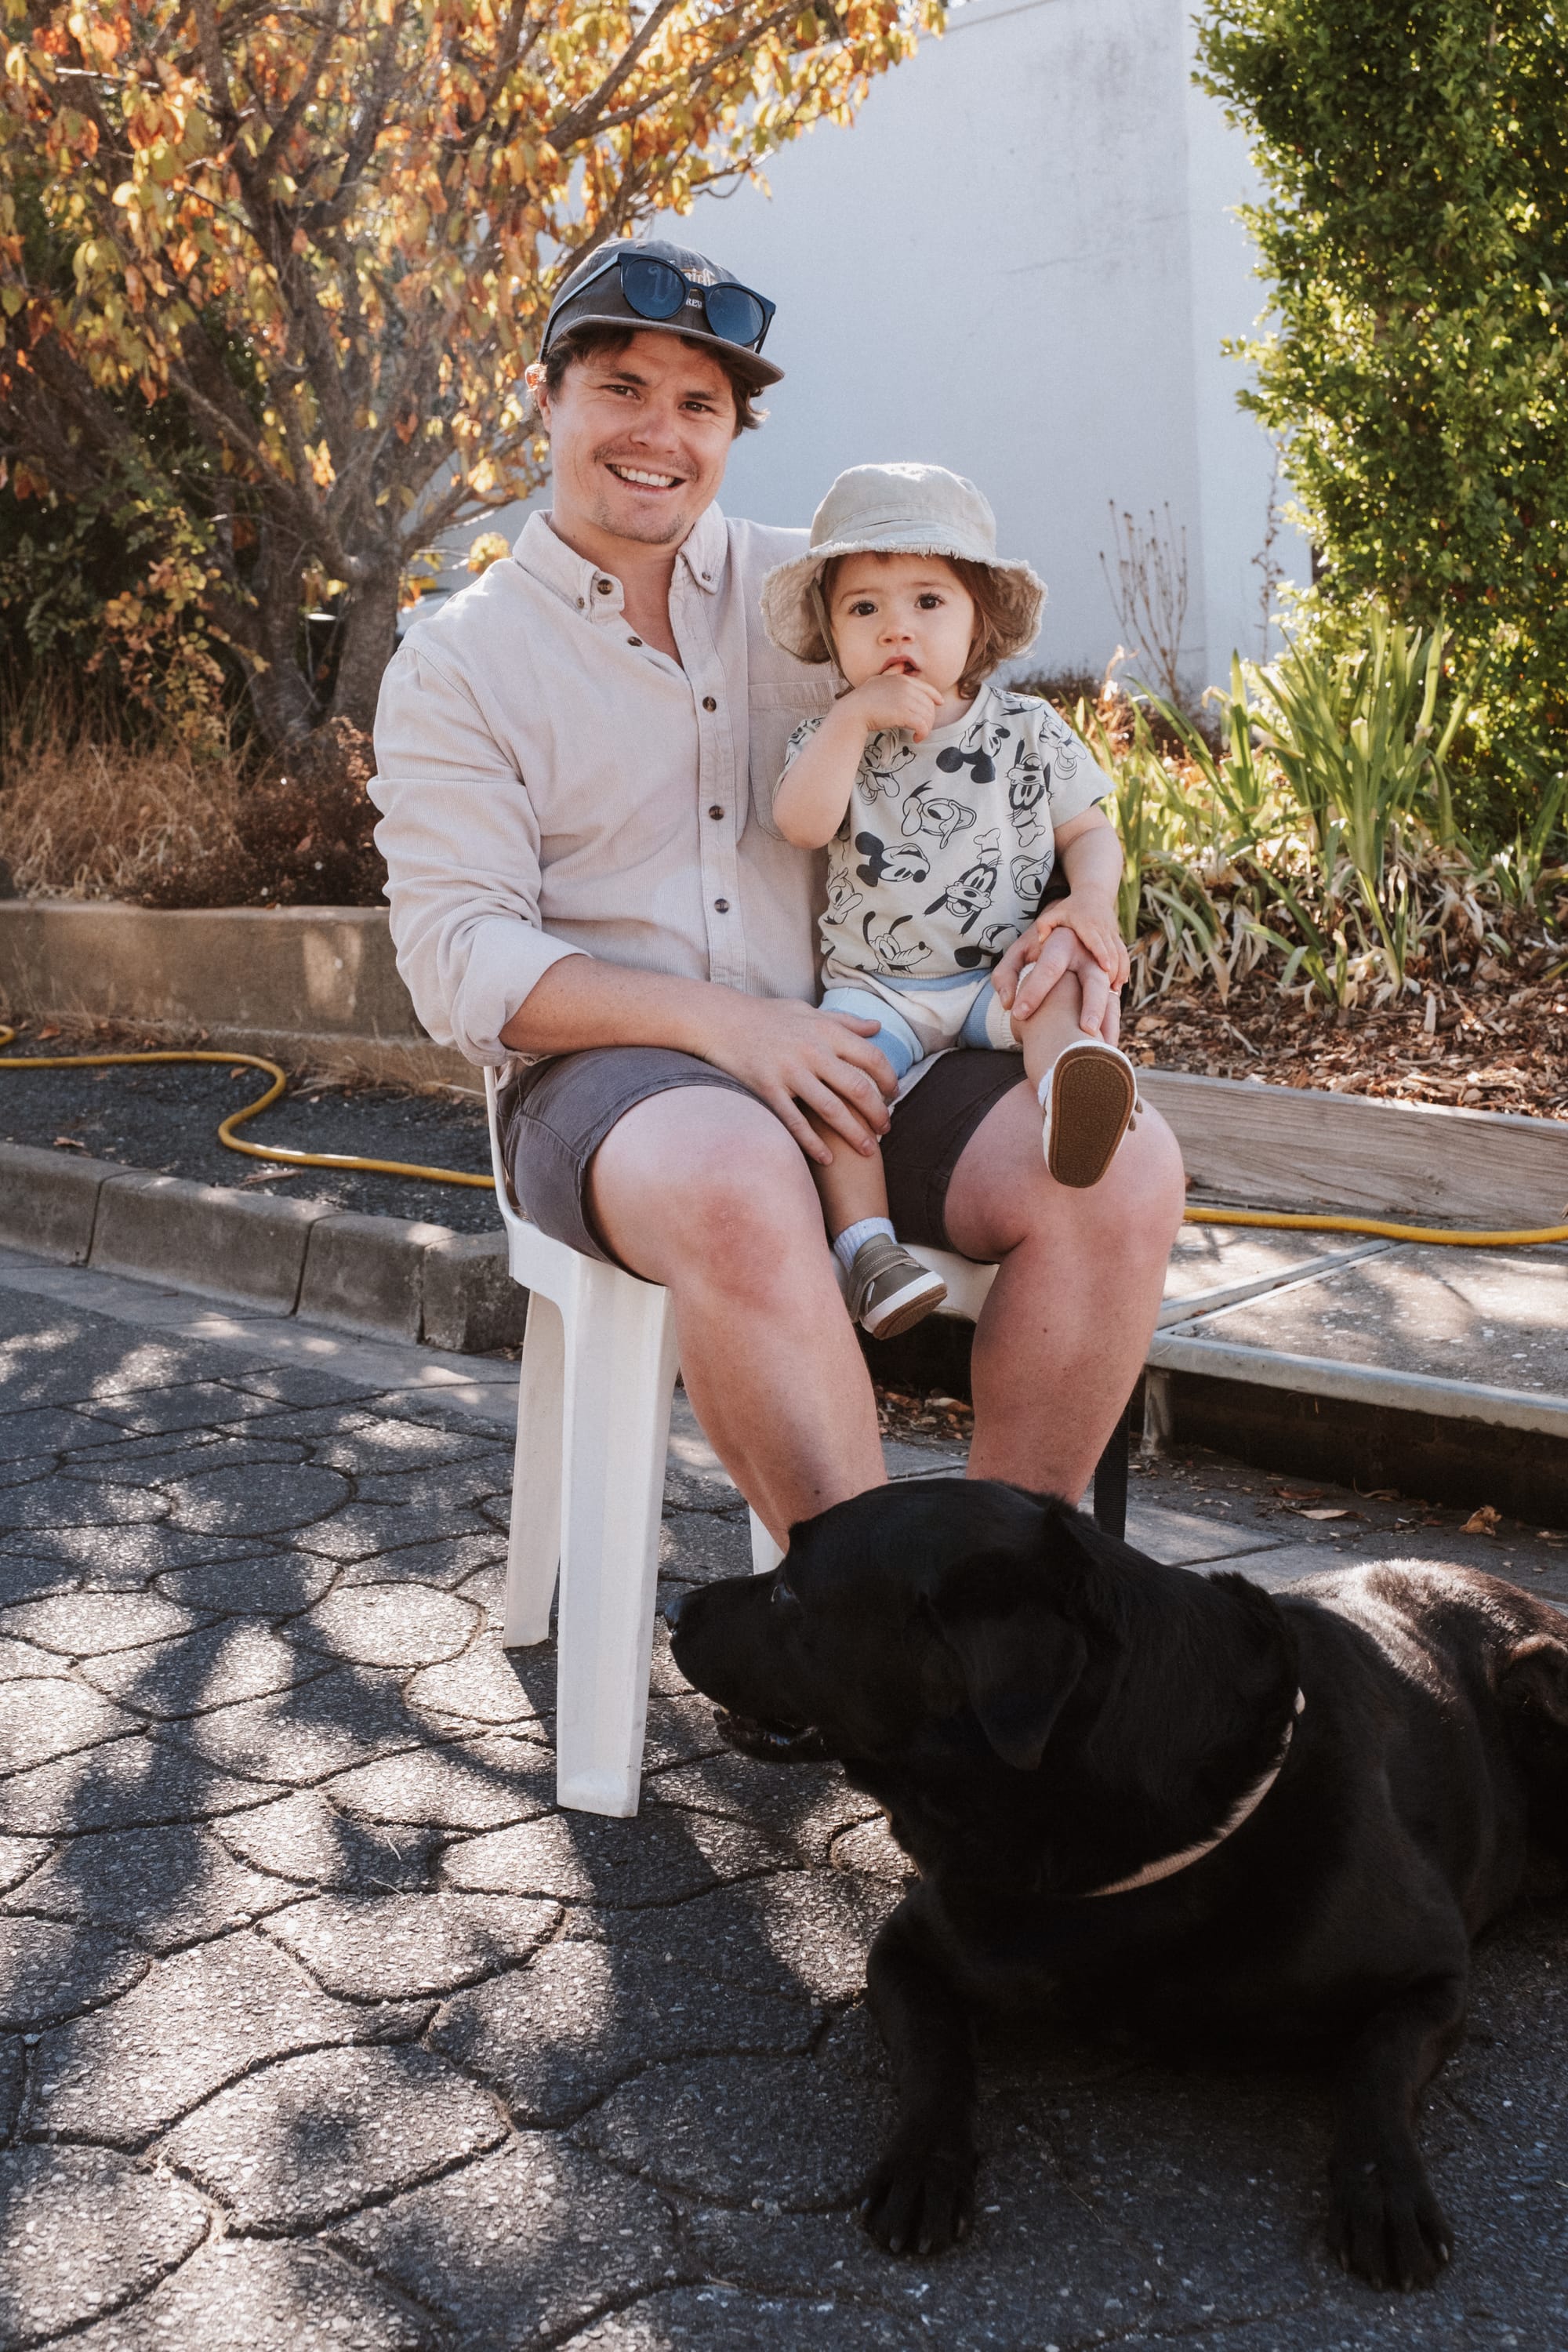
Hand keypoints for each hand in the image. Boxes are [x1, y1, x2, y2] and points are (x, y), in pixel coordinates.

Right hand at [696, 993, 897, 1164]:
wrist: (720, 1021)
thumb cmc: (767, 1016)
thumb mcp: (808, 1011)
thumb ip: (844, 1022)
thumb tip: (878, 1028)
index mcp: (825, 1031)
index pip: (871, 1058)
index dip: (888, 1079)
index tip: (894, 1095)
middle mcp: (811, 1052)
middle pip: (857, 1088)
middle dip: (878, 1113)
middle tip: (887, 1129)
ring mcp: (789, 1072)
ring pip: (831, 1110)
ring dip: (854, 1133)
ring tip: (869, 1149)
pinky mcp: (767, 1090)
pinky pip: (795, 1123)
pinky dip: (814, 1143)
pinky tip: (829, 1159)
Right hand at [841, 670, 945, 742]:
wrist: (854, 711)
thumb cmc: (863, 698)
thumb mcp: (878, 679)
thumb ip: (891, 673)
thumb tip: (901, 666)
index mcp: (902, 679)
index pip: (927, 688)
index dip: (935, 697)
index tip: (939, 703)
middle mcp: (907, 687)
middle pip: (929, 705)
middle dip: (929, 718)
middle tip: (921, 727)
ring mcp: (906, 700)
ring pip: (928, 716)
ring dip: (926, 728)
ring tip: (918, 734)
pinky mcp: (905, 714)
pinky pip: (923, 725)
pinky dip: (923, 734)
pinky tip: (916, 738)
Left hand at [991, 926, 1122, 1042]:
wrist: (1078, 920)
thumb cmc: (1041, 943)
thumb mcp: (1020, 950)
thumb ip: (1006, 974)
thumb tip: (1008, 1003)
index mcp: (1063, 942)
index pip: (1049, 967)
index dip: (1034, 990)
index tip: (1019, 1015)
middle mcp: (1089, 953)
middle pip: (1094, 980)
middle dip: (1092, 1005)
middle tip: (1085, 1031)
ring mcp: (1107, 965)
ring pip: (1112, 993)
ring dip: (1110, 1020)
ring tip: (1102, 1047)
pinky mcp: (1115, 978)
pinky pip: (1118, 1002)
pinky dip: (1115, 1023)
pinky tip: (1108, 1045)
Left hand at [1030, 894, 1128, 988]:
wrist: (1094, 894)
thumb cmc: (1070, 908)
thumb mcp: (1054, 913)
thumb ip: (1044, 925)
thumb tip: (1041, 942)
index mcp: (1087, 923)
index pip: (1096, 940)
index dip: (1102, 954)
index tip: (1106, 968)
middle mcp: (1103, 929)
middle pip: (1111, 951)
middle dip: (1113, 970)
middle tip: (1109, 992)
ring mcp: (1112, 934)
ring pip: (1120, 954)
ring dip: (1120, 972)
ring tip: (1115, 992)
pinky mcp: (1117, 938)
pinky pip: (1124, 954)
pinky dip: (1124, 969)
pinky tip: (1119, 985)